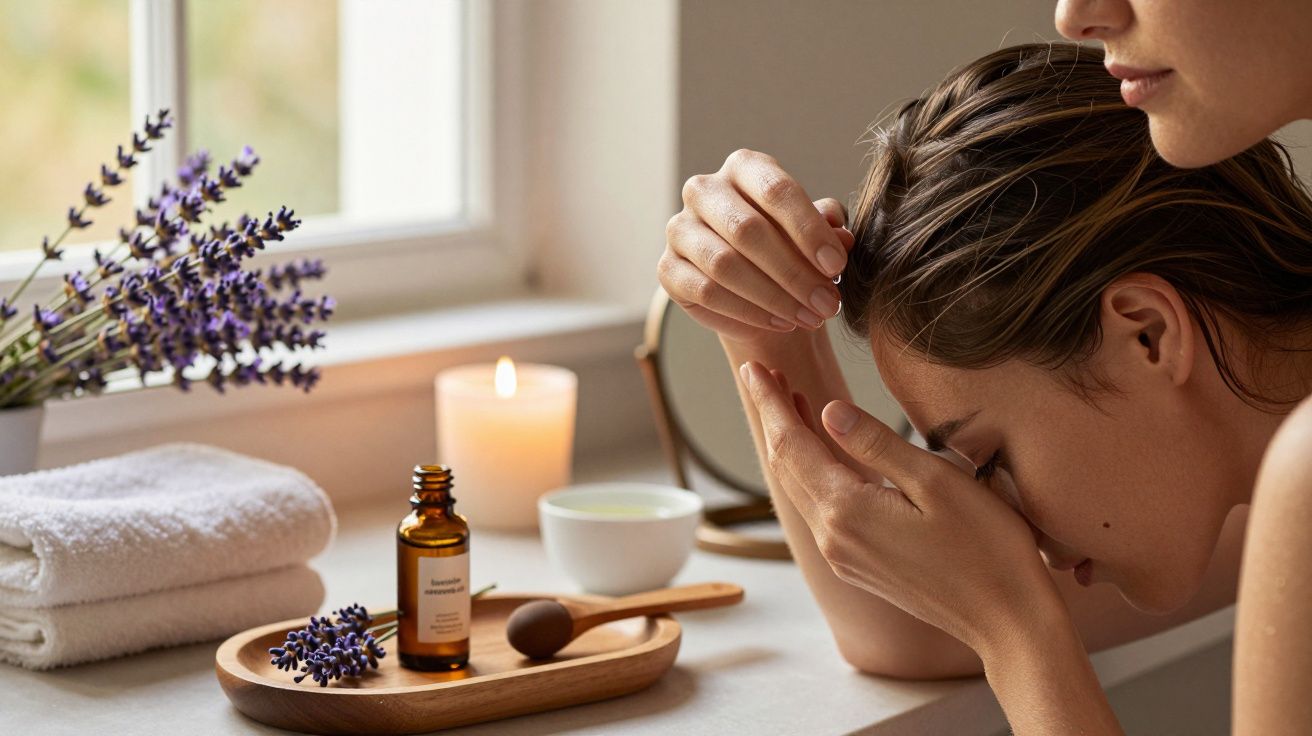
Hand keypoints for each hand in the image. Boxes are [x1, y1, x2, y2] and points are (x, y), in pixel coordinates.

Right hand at [660, 149, 853, 345]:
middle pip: (748, 230)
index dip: (809, 230)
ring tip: (809, 318)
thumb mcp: (816, 234)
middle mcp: (704, 190)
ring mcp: (679, 229)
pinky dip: (747, 313)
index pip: (776, 190)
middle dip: (794, 273)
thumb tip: (843, 238)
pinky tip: (780, 323)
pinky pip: (706, 293)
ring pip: (725, 265)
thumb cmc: (790, 248)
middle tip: (828, 304)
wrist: (755, 286)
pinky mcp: (668, 268)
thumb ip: (830, 229)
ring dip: (774, 298)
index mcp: (744, 167)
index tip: (837, 266)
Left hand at [740, 360, 1066, 654]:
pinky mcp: (859, 566)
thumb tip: (828, 410)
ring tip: (791, 402)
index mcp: (846, 511)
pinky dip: (812, 473)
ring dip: (791, 444)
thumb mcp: (937, 481)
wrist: (1009, 623)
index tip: (753, 367)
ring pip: (800, 489)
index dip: (770, 401)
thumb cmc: (987, 548)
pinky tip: (824, 454)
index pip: (789, 444)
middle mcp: (833, 537)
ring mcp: (843, 556)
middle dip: (773, 417)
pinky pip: (819, 510)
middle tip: (765, 373)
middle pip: (785, 466)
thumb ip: (877, 444)